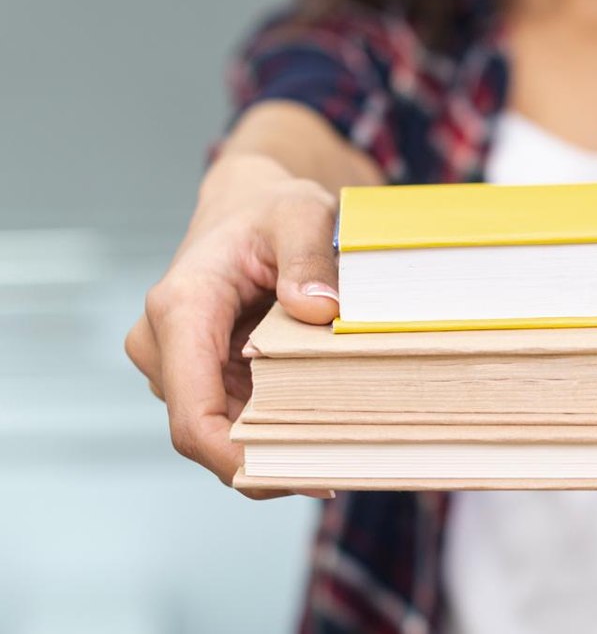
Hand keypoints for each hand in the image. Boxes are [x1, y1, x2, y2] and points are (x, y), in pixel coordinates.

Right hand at [125, 154, 341, 498]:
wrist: (248, 205)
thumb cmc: (271, 208)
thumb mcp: (302, 213)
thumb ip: (309, 257)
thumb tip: (317, 309)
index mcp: (181, 309)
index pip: (193, 416)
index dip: (240, 461)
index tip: (302, 477)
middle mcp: (164, 344)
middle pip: (209, 433)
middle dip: (271, 458)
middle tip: (345, 467)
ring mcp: (179, 365)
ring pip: (224, 431)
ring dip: (276, 445)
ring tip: (345, 445)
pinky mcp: (202, 374)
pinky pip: (235, 417)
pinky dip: (276, 429)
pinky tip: (325, 427)